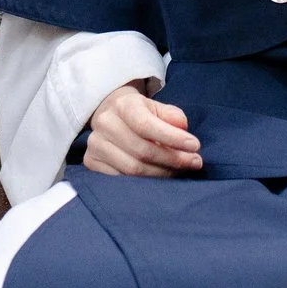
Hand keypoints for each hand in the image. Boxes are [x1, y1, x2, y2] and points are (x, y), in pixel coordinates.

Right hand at [83, 82, 202, 176]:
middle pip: (142, 151)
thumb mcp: (157, 107)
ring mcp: (95, 145)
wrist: (110, 114)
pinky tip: (159, 177)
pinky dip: (144, 182)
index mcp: (122, 105)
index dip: (172, 138)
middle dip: (173, 160)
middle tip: (194, 162)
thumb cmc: (139, 113)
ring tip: (180, 171)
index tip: (195, 146)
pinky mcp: (91, 162)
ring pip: (132, 169)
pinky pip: (121, 179)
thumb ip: (171, 115)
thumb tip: (182, 126)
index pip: (146, 125)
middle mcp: (105, 123)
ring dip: (162, 174)